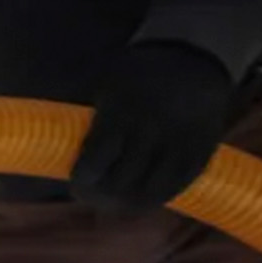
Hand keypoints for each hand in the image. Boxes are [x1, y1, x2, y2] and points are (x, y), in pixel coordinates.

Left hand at [70, 42, 234, 213]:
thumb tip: (60, 161)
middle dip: (101, 197)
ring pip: (150, 194)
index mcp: (120, 114)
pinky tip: (143, 197)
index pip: (94, 165)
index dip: (82, 182)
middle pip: (120, 185)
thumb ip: (88, 125)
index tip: (78, 183)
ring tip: (116, 203)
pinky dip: (157, 198)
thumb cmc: (135, 78)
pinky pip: (177, 188)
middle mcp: (151, 131)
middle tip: (92, 196)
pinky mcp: (201, 151)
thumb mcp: (105, 88)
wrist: (193, 57)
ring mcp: (179, 144)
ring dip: (128, 205)